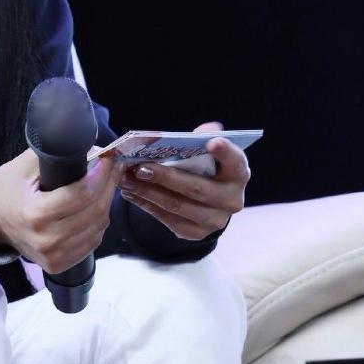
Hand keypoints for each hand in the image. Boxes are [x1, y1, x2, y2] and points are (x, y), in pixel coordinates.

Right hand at [0, 143, 118, 275]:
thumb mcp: (26, 164)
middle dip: (109, 185)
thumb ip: (59, 154)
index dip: (102, 174)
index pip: (82, 194)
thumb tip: (95, 148)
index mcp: (35, 214)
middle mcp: (46, 240)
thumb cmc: (8, 188)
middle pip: (95, 211)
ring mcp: (53, 256)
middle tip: (113, 168)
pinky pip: (93, 242)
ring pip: (99, 227)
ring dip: (106, 203)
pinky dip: (98, 223)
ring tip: (104, 185)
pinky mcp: (58, 265)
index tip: (109, 158)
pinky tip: (93, 208)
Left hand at [118, 120, 249, 240]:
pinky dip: (146, 204)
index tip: (212, 142)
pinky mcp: (195, 233)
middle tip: (139, 167)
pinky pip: (167, 219)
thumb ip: (200, 140)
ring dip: (147, 191)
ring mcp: (214, 220)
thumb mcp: (207, 153)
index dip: (225, 152)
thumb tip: (194, 131)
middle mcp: (232, 199)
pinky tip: (130, 192)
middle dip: (165, 177)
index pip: (235, 162)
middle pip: (196, 188)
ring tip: (126, 179)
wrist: (207, 203)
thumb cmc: (205, 169)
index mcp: (238, 173)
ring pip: (176, 205)